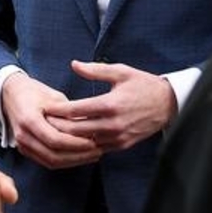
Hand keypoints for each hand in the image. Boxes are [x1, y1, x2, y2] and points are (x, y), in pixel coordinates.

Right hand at [1, 72, 101, 168]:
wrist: (11, 94)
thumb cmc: (34, 91)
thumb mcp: (54, 97)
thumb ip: (69, 113)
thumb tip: (92, 126)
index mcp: (29, 119)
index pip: (55, 139)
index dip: (76, 144)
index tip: (93, 142)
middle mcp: (23, 135)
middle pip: (53, 155)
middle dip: (78, 156)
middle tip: (98, 151)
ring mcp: (22, 145)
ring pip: (51, 162)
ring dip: (74, 161)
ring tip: (93, 155)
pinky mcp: (25, 150)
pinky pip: (47, 161)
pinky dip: (65, 161)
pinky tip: (80, 156)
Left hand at [43, 60, 175, 151]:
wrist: (168, 104)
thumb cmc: (143, 85)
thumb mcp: (120, 72)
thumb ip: (95, 70)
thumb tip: (74, 64)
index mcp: (110, 104)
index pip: (76, 110)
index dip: (58, 110)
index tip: (45, 108)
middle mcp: (113, 124)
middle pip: (76, 129)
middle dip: (58, 126)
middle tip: (43, 122)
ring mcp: (118, 137)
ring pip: (85, 141)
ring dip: (69, 138)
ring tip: (54, 132)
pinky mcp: (122, 145)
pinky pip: (98, 148)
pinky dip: (84, 144)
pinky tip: (73, 140)